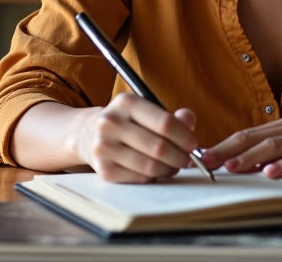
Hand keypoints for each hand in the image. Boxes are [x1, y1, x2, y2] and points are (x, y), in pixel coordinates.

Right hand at [74, 93, 199, 182]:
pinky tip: (157, 171)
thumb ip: (173, 115)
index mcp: (126, 102)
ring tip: (175, 165)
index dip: (184, 136)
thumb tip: (190, 121)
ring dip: (169, 169)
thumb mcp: (146, 110)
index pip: (164, 122)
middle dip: (180, 156)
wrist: (88, 133)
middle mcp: (111, 123)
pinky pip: (139, 178)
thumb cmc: (127, 121)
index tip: (194, 144)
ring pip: (150, 166)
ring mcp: (104, 148)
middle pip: (158, 147)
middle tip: (188, 159)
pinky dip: (154, 177)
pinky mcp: (103, 171)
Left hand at [201, 114, 281, 177]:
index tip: (201, 157)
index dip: (224, 144)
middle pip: (255, 137)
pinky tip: (272, 172)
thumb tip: (247, 164)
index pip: (248, 134)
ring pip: (275, 144)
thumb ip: (280, 149)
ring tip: (230, 166)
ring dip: (250, 156)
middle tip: (205, 162)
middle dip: (227, 149)